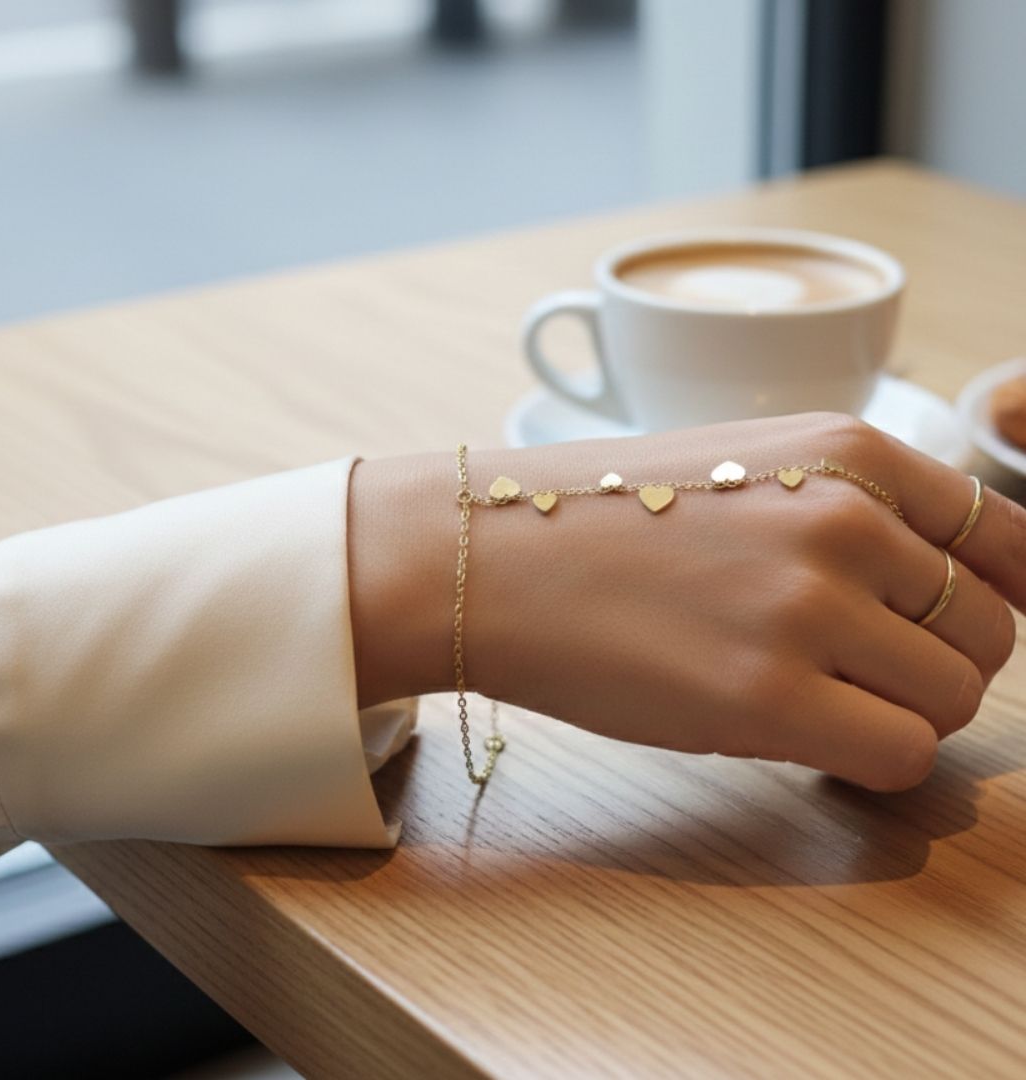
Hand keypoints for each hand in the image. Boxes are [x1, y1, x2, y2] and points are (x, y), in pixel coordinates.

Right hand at [349, 413, 1021, 791]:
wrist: (494, 556)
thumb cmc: (608, 514)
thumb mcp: (748, 468)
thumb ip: (859, 508)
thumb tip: (972, 583)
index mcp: (851, 451)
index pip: (1008, 538)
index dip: (1000, 596)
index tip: (956, 630)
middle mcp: (847, 520)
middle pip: (989, 632)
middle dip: (937, 665)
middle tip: (858, 675)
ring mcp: (809, 609)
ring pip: (954, 700)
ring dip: (901, 715)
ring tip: (819, 703)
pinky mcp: (767, 697)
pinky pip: (901, 755)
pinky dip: (869, 761)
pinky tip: (803, 738)